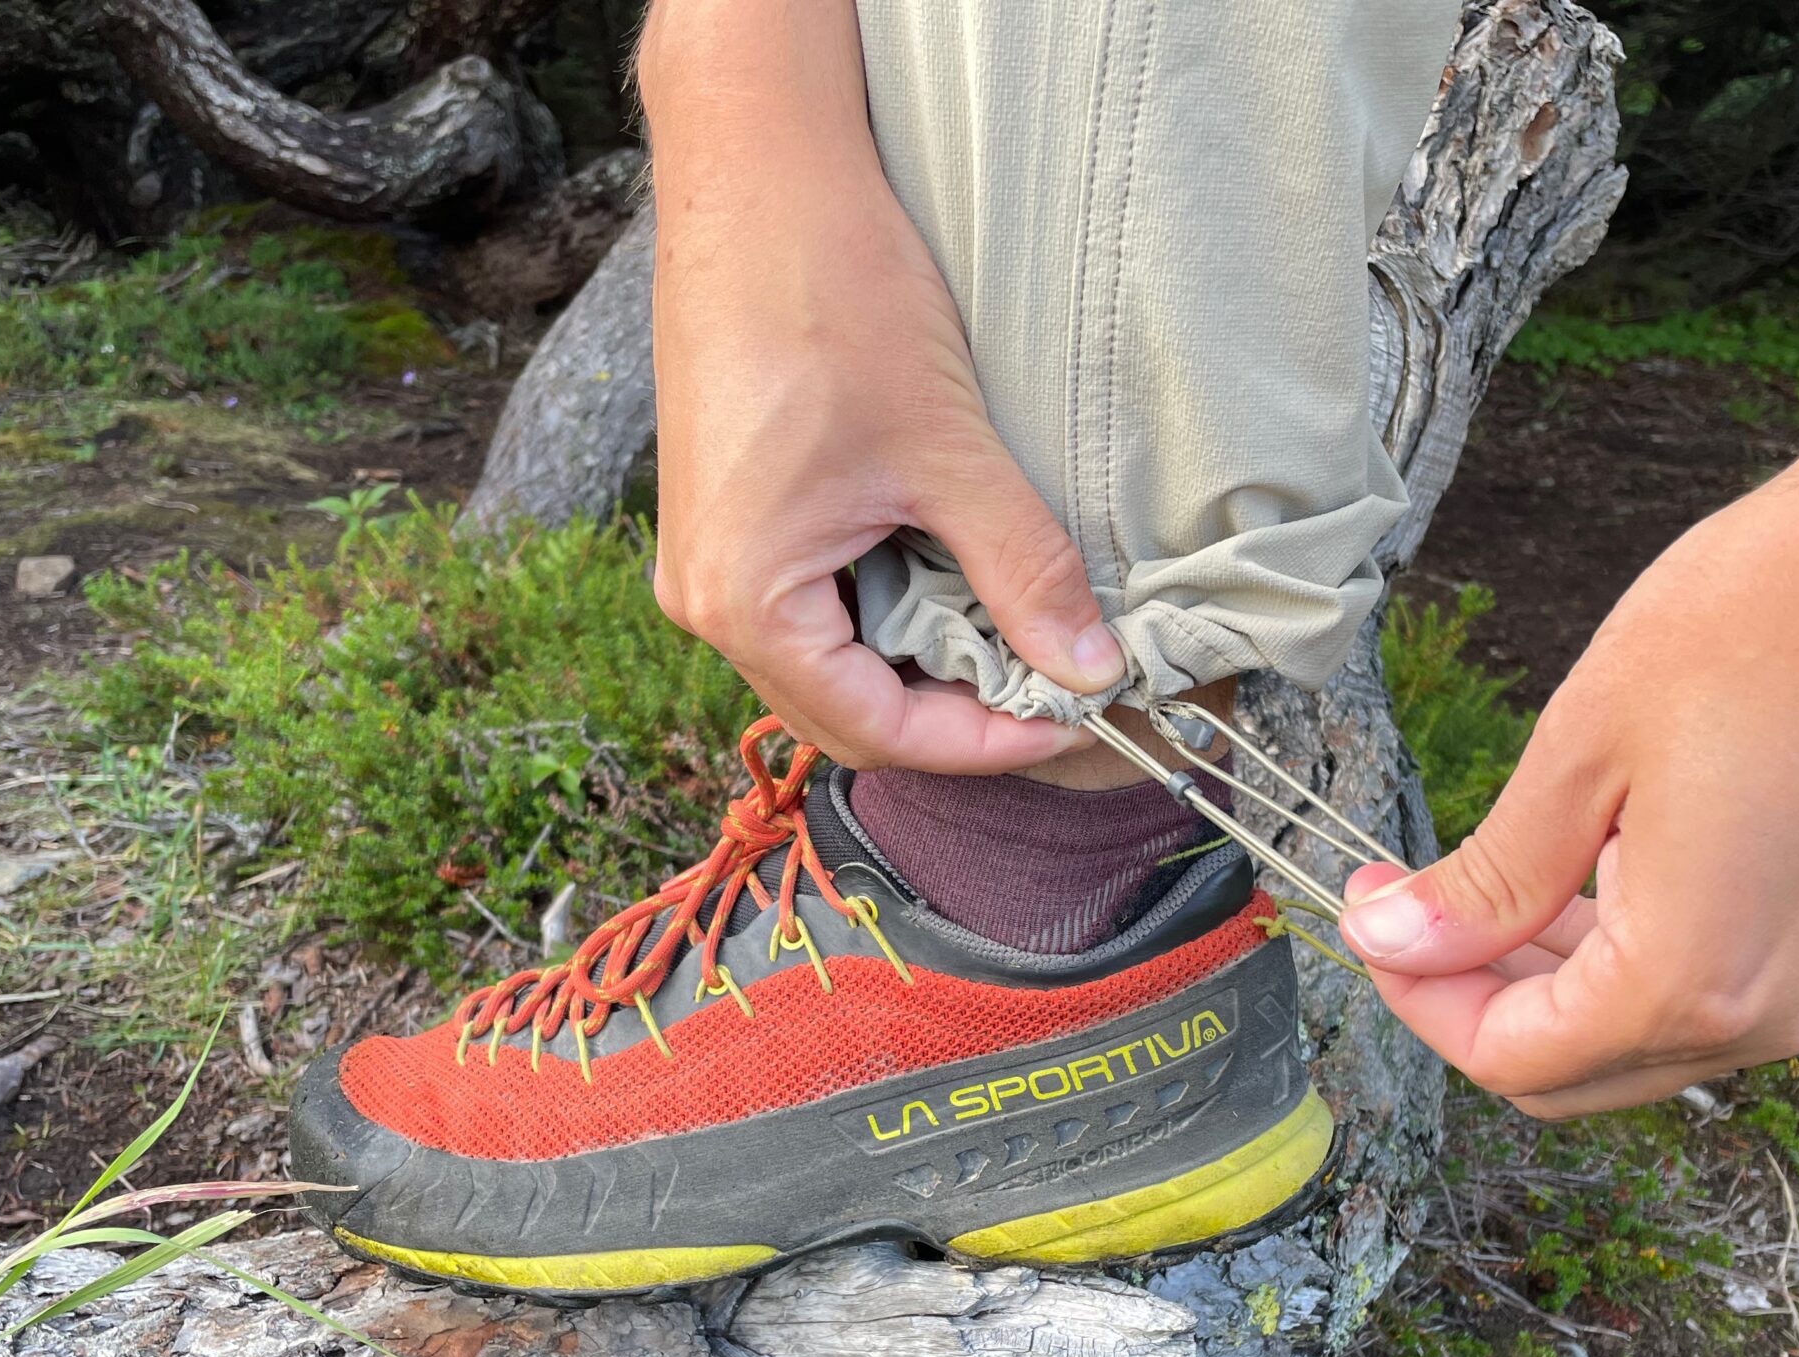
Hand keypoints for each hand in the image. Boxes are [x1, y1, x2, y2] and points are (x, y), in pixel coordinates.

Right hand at [637, 0, 1121, 771]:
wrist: (755, 172)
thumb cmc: (832, 293)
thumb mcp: (949, 447)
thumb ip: (1023, 570)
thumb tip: (1092, 667)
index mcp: (745, 599)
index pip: (877, 730)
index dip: (984, 741)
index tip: (1074, 717)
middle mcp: (705, 598)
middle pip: (847, 713)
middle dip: (955, 714)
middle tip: (1056, 684)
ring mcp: (709, 557)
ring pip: (831, 662)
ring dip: (924, 663)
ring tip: (1018, 630)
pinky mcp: (726, 516)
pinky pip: (812, 604)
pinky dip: (889, 610)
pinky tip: (956, 571)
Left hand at [1337, 489, 1798, 1117]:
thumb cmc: (1768, 623)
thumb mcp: (1583, 752)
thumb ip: (1487, 878)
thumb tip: (1392, 943)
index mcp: (1689, 983)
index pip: (1508, 1056)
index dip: (1416, 996)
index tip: (1370, 910)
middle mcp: (1768, 1015)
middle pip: (1572, 1072)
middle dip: (1473, 1000)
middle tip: (1412, 900)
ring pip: (1639, 1039)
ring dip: (1548, 981)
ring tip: (1492, 871)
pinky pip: (1708, 991)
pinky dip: (1626, 956)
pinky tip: (1592, 862)